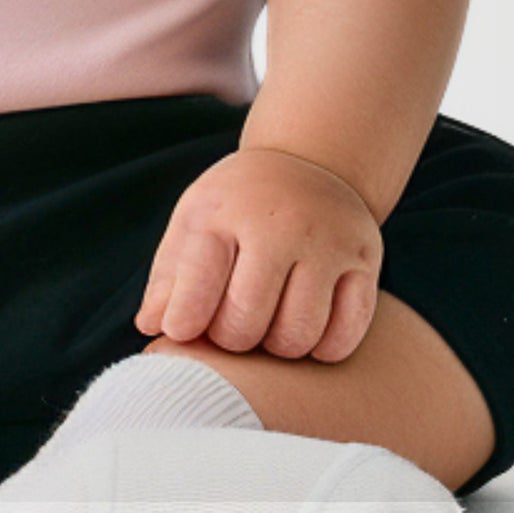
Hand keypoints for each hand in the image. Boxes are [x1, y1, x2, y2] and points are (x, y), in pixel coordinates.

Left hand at [134, 147, 383, 362]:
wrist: (307, 163)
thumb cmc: (237, 205)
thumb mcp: (195, 222)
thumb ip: (170, 276)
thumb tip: (149, 326)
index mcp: (226, 211)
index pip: (200, 282)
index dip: (184, 320)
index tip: (181, 331)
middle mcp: (279, 224)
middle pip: (247, 320)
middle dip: (231, 338)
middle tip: (231, 328)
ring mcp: (327, 242)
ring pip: (297, 335)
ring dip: (276, 349)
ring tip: (267, 329)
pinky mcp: (364, 260)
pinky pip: (344, 335)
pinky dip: (321, 349)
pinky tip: (306, 332)